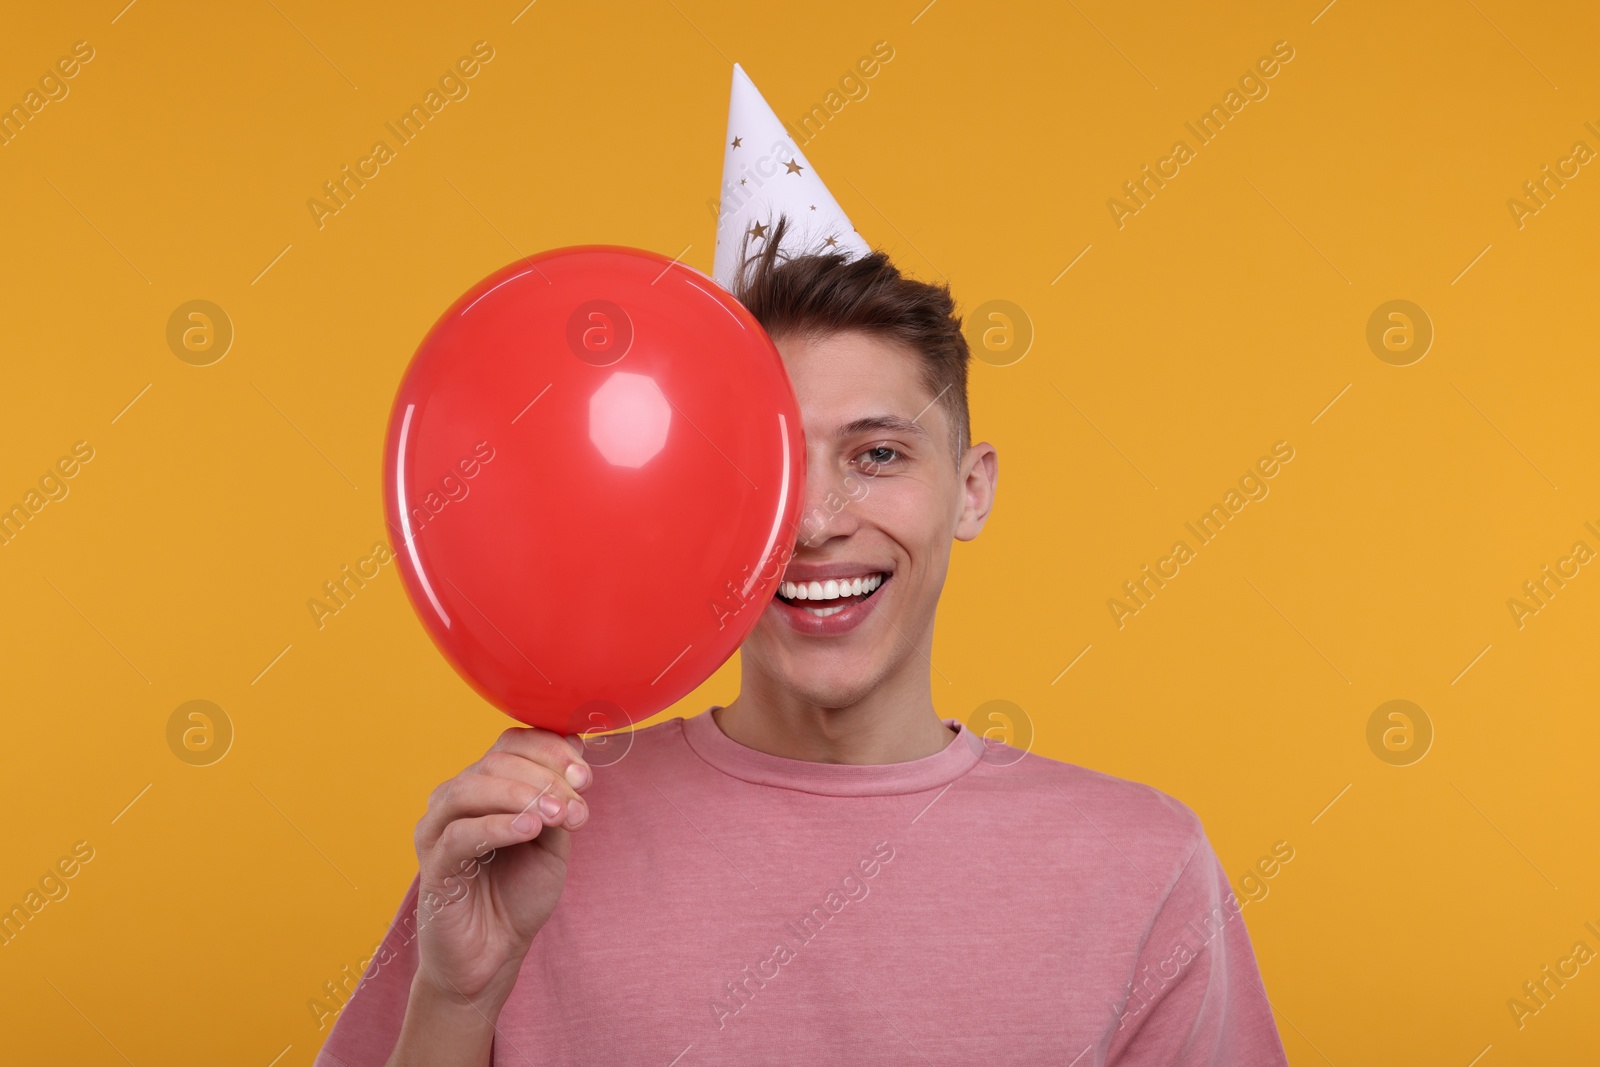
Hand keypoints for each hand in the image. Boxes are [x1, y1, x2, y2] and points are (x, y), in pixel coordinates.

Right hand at [408, 726, 592, 1010]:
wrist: (492, 956)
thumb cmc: (518, 895)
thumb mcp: (552, 842)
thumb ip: (559, 800)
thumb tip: (578, 747)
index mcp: (485, 786)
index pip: (512, 742)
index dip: (551, 750)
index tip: (585, 775)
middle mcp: (456, 799)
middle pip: (496, 761)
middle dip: (545, 778)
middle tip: (578, 806)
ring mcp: (438, 829)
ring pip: (471, 788)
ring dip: (522, 795)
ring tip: (557, 815)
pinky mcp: (433, 864)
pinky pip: (460, 833)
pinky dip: (498, 825)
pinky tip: (530, 829)